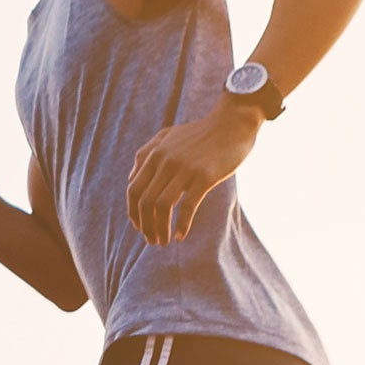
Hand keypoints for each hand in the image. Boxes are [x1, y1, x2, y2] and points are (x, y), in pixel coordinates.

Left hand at [126, 104, 261, 244]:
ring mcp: (184, 168)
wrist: (233, 123)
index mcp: (154, 154)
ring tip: (164, 241)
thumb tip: (131, 178)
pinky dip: (182, 225)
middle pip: (144, 201)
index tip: (140, 227)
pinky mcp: (204, 176)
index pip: (133, 190)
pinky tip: (180, 236)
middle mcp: (165, 161)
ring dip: (160, 229)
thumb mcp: (168, 136)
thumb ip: (146, 153)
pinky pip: (187, 206)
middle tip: (152, 241)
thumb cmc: (202, 133)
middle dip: (145, 226)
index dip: (134, 213)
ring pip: (162, 206)